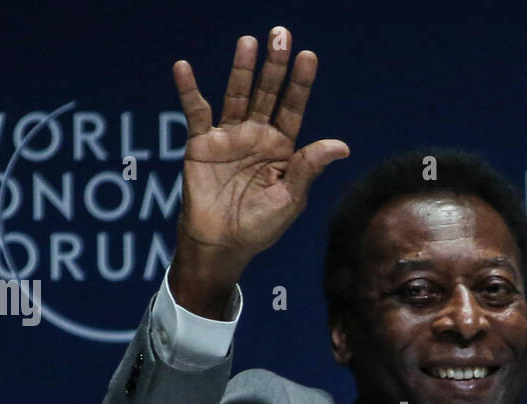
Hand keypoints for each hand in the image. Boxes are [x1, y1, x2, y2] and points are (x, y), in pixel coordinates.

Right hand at [169, 27, 348, 313]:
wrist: (222, 245)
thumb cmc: (259, 227)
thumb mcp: (290, 198)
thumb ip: (309, 168)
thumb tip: (342, 146)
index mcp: (282, 149)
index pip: (293, 108)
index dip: (300, 83)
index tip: (308, 56)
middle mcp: (256, 136)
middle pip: (267, 93)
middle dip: (275, 66)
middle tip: (281, 34)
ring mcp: (229, 137)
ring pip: (236, 95)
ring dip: (241, 69)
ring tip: (248, 42)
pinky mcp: (201, 144)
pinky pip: (195, 112)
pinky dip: (189, 90)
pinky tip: (184, 68)